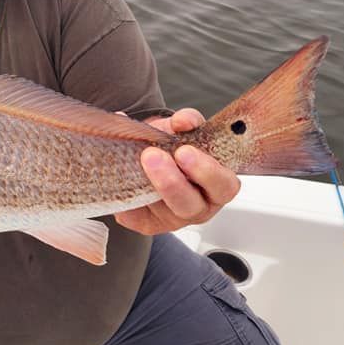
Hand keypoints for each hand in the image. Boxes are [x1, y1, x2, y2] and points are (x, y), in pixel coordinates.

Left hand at [114, 108, 240, 234]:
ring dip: (149, 187)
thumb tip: (184, 120)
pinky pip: (136, 217)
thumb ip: (186, 122)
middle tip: (153, 155)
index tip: (184, 150)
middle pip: (191, 205)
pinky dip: (126, 199)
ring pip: (165, 213)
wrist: (145, 154)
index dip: (206, 170)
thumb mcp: (180, 129)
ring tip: (139, 161)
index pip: (224, 186)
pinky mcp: (147, 223)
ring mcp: (172, 219)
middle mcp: (198, 206)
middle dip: (172, 182)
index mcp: (216, 186)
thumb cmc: (171, 145)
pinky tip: (119, 182)